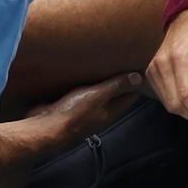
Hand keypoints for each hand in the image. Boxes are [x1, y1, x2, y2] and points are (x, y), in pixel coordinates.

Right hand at [26, 71, 143, 137]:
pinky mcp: (73, 106)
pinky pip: (85, 92)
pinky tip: (86, 72)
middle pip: (117, 93)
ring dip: (104, 80)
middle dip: (122, 78)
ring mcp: (88, 109)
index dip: (137, 81)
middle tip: (125, 59)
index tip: (141, 65)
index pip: (131, 94)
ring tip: (108, 62)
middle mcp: (102, 111)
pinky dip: (88, 83)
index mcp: (112, 110)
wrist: (46, 127)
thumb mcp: (97, 95)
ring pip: (101, 93)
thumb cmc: (73, 113)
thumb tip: (138, 78)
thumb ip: (116, 86)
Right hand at [146, 10, 187, 130]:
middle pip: (175, 103)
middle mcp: (163, 63)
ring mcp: (154, 68)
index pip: (186, 94)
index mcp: (180, 57)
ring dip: (187, 112)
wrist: (187, 17)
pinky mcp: (151, 72)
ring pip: (168, 103)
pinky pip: (164, 97)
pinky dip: (179, 104)